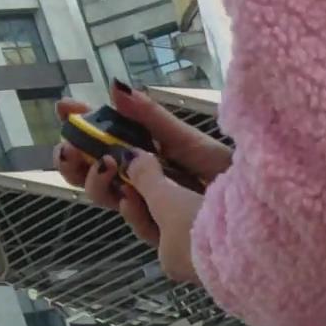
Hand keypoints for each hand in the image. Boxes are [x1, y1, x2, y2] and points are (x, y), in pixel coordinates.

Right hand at [55, 87, 227, 283]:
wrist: (262, 206)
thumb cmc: (229, 170)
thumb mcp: (185, 139)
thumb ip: (149, 117)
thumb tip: (115, 87)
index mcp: (150, 155)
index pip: (105, 140)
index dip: (84, 126)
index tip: (63, 107)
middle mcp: (148, 182)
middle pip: (98, 174)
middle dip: (76, 161)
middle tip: (66, 147)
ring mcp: (157, 210)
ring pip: (111, 200)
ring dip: (97, 183)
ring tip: (102, 164)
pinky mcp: (169, 238)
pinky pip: (140, 225)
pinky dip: (132, 211)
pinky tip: (129, 198)